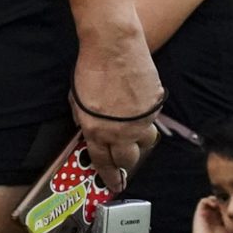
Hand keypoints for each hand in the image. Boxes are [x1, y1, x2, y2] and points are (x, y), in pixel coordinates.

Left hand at [70, 30, 163, 192]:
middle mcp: (120, 131)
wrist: (114, 47)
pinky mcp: (155, 109)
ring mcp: (140, 121)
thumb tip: (90, 130)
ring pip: (145, 143)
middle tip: (123, 164)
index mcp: (96, 130)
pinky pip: (152, 123)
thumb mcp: (76, 99)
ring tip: (132, 136)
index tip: (113, 184)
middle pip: (128, 160)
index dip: (108, 176)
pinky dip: (146, 122)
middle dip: (125, 164)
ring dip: (139, 143)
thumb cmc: (90, 69)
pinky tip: (139, 114)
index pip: (103, 162)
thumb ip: (84, 118)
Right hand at [189, 196, 229, 232]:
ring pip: (211, 199)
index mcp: (221, 216)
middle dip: (224, 200)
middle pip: (219, 201)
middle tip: (229, 201)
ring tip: (221, 203)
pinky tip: (214, 204)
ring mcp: (207, 211)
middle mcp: (213, 212)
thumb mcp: (230, 229)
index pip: (226, 205)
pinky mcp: (200, 211)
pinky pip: (203, 201)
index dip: (230, 203)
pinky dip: (208, 200)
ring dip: (216, 199)